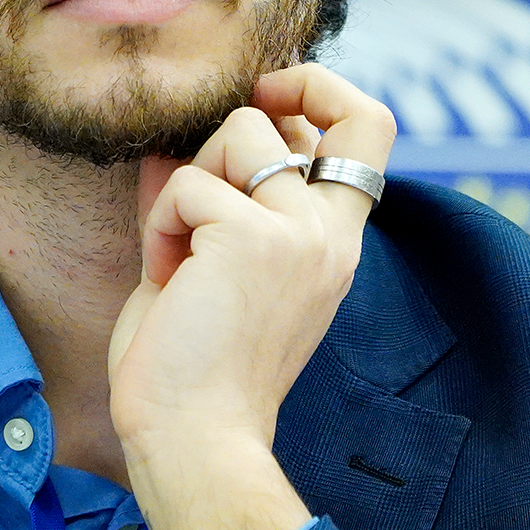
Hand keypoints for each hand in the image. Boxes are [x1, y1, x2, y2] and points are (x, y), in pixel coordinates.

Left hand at [108, 64, 395, 529]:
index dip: (319, 89)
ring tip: (179, 254)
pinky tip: (167, 278)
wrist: (193, 440)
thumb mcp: (217, 265)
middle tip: (196, 211)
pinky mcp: (254, 239)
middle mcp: (331, 231)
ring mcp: (300, 232)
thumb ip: (217, 199)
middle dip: (222, 141)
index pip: (368, 125)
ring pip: (238, 129)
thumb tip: (172, 143)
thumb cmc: (194, 366)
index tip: (268, 101)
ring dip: (187, 184)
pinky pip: (186, 183)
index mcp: (334, 240)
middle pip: (296, 109)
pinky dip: (160, 224)